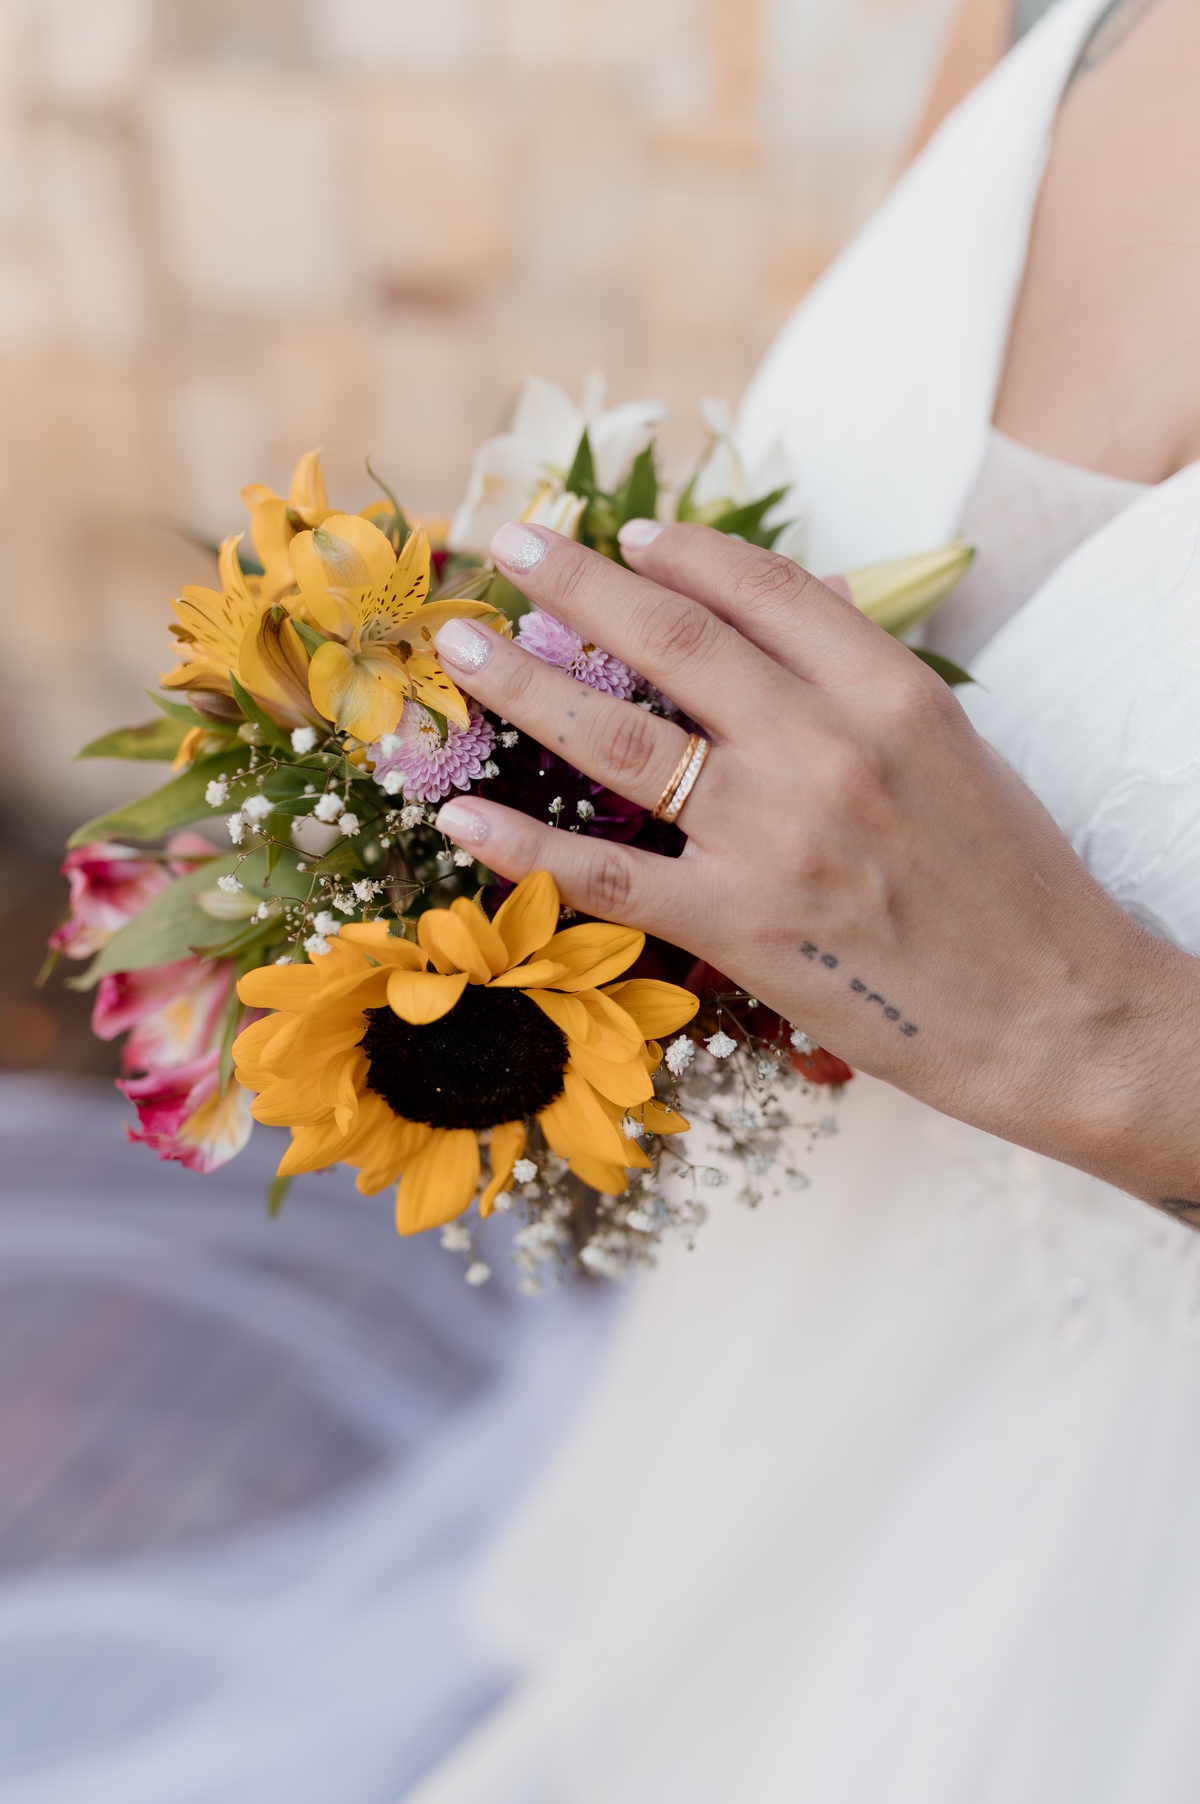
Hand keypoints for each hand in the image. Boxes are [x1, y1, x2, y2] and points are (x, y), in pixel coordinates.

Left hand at [431, 518, 1199, 1211]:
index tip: (627, 535)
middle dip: (574, 582)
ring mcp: (776, 837)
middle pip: (672, 640)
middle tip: (510, 544)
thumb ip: (865, 683)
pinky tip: (460, 816)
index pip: (764, 590)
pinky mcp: (741, 927)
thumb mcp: (960, 753)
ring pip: (622, 741)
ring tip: (461, 645)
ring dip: (525, 683)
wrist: (1055, 1014)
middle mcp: (826, 747)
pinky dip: (525, 845)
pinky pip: (610, 876)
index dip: (682, 553)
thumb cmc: (1013, 886)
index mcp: (891, 692)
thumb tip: (787, 613)